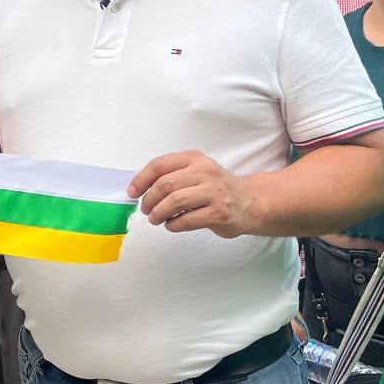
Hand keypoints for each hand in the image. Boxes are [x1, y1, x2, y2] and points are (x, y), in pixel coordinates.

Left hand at [128, 150, 256, 238]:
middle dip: (149, 200)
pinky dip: (173, 225)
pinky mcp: (219, 213)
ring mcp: (213, 192)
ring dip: (158, 213)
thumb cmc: (215, 188)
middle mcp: (204, 172)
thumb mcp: (195, 171)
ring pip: (174, 202)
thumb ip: (172, 175)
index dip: (141, 180)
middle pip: (164, 185)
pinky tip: (171, 225)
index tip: (132, 192)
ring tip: (155, 219)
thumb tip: (139, 188)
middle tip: (146, 209)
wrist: (250, 201)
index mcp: (194, 159)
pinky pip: (186, 220)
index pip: (159, 165)